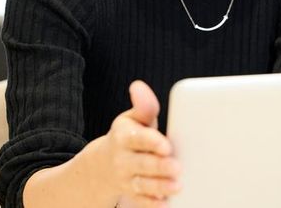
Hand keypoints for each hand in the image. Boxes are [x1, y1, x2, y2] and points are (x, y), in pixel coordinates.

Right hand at [103, 80, 181, 207]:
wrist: (103, 165)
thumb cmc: (130, 136)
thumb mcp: (133, 119)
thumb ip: (143, 106)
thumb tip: (138, 86)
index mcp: (124, 137)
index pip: (137, 138)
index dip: (151, 142)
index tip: (166, 145)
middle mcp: (123, 159)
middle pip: (142, 164)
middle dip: (159, 166)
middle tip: (177, 167)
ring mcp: (126, 179)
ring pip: (142, 184)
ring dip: (159, 187)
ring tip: (176, 186)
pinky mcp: (131, 194)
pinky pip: (140, 201)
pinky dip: (152, 204)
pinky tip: (165, 203)